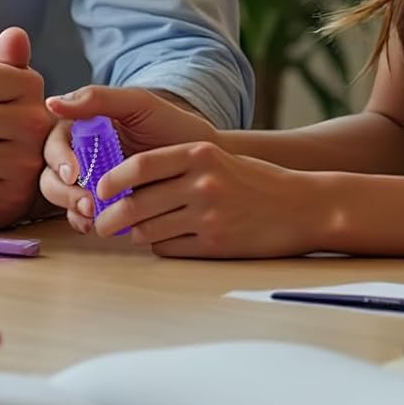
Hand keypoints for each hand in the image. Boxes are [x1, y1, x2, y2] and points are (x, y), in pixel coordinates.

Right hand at [41, 85, 217, 232]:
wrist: (203, 160)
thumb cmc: (171, 126)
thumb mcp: (137, 104)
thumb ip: (97, 99)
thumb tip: (52, 102)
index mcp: (85, 126)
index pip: (56, 141)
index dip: (59, 157)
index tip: (73, 172)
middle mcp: (83, 153)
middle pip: (52, 172)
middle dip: (63, 190)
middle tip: (87, 202)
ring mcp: (92, 180)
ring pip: (61, 196)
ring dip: (70, 207)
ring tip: (93, 214)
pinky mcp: (104, 204)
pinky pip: (80, 215)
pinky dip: (81, 221)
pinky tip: (95, 223)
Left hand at [93, 142, 330, 257]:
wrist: (303, 206)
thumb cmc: (257, 181)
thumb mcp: (217, 160)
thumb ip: (178, 167)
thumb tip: (130, 183)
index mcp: (198, 155)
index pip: (140, 166)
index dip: (112, 180)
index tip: (100, 189)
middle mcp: (201, 183)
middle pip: (136, 204)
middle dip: (110, 217)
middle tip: (99, 224)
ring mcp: (208, 215)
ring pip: (149, 230)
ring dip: (134, 235)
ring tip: (130, 233)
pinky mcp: (216, 243)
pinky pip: (171, 249)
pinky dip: (160, 246)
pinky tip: (164, 241)